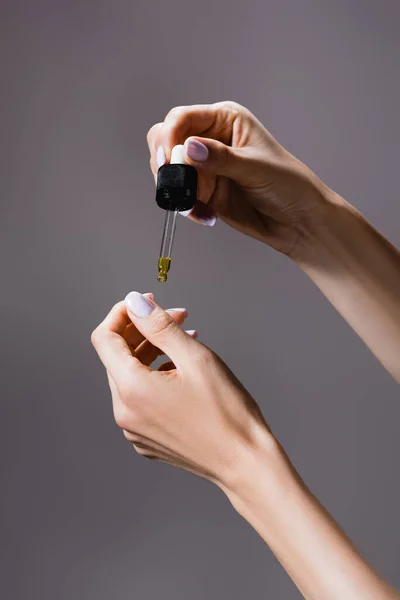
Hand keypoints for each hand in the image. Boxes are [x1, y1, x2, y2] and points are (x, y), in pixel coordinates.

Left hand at [91, 291, 271, 486]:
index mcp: (131, 390)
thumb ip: (159, 326)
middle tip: (179, 316)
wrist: (245, 462)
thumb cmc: (227, 411)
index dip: (122, 313)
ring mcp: (134, 429)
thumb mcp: (195, 357)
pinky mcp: (146, 438)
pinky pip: (141, 397)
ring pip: (131, 376)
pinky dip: (156, 376)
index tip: (146, 302)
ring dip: (153, 351)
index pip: (105, 338)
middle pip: (118, 357)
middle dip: (144, 330)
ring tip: (187, 338)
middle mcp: (124, 412)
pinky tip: (183, 369)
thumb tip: (134, 302)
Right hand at [147, 101, 330, 259]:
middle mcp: (210, 139)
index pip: (182, 118)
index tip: (169, 159)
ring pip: (168, 170)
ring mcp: (205, 166)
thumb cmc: (289, 185)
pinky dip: (184, 206)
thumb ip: (220, 158)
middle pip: (166, 140)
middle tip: (176, 185)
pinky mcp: (203, 191)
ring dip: (175, 189)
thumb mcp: (256, 167)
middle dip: (166, 164)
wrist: (298, 221)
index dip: (170, 136)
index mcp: (225, 120)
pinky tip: (205, 215)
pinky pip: (179, 195)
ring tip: (197, 205)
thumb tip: (187, 148)